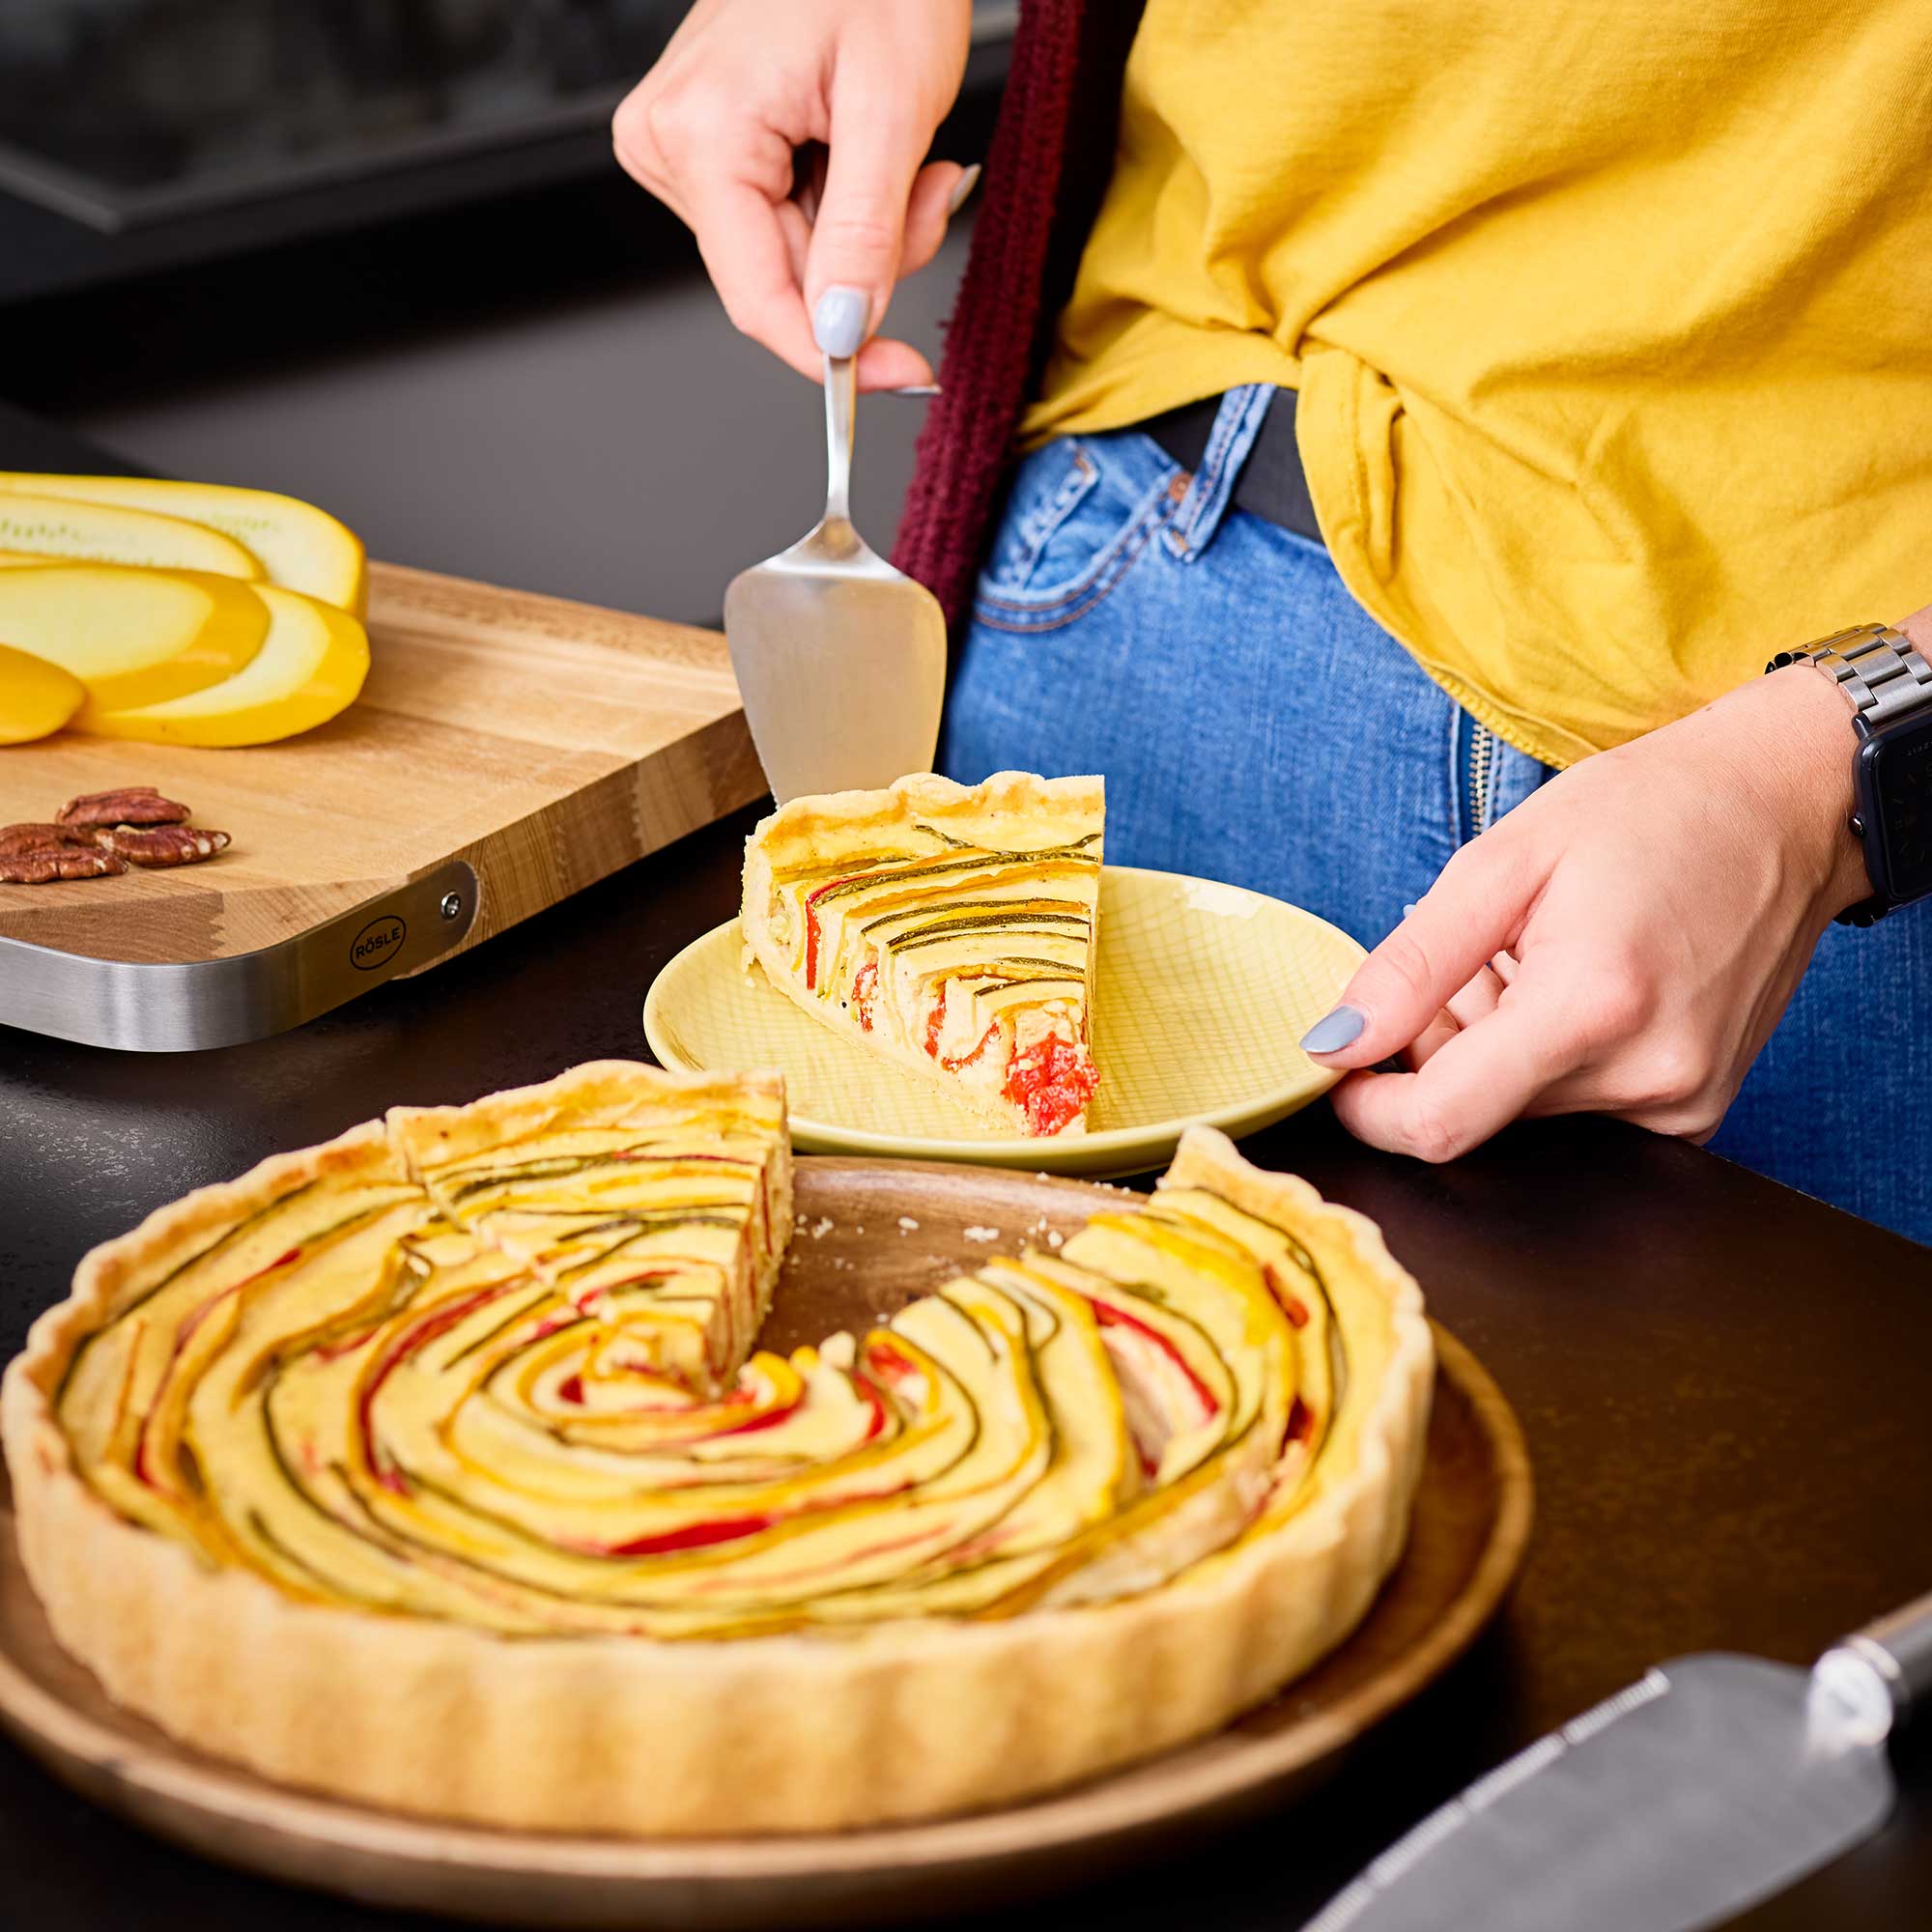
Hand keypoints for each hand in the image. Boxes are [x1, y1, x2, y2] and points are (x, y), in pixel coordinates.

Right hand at [613, 0, 973, 388]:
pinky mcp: (704, 138)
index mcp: (699, 135)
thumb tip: (839, 331)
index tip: (902, 378)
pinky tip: (864, 143)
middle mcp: (668, 142)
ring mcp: (680, 141)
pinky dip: (844, 201)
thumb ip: (863, 233)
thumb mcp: (891, 108)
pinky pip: (783, 214)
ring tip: (901, 151)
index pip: (759, 298)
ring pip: (790, 253)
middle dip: (870, 259)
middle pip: (782, 277)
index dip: (834, 353)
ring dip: (865, 229)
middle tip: (932, 188)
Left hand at [1301, 659, 1879, 1159]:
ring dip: (1495, 1046)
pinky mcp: (1698, 1113)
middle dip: (1441, 1045)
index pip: (1441, 1123)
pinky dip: (1546, 1057)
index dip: (1369, 1107)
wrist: (1787, 806)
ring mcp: (1683, 1105)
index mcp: (1591, 1008)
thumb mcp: (1501, 863)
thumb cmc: (1650, 813)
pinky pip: (1576, 1109)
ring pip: (1521, 1110)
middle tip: (1479, 955)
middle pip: (1477, 1110)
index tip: (1341, 1062)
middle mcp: (1647, 1078)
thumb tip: (1333, 1044)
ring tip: (1536, 956)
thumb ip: (1410, 965)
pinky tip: (1575, 987)